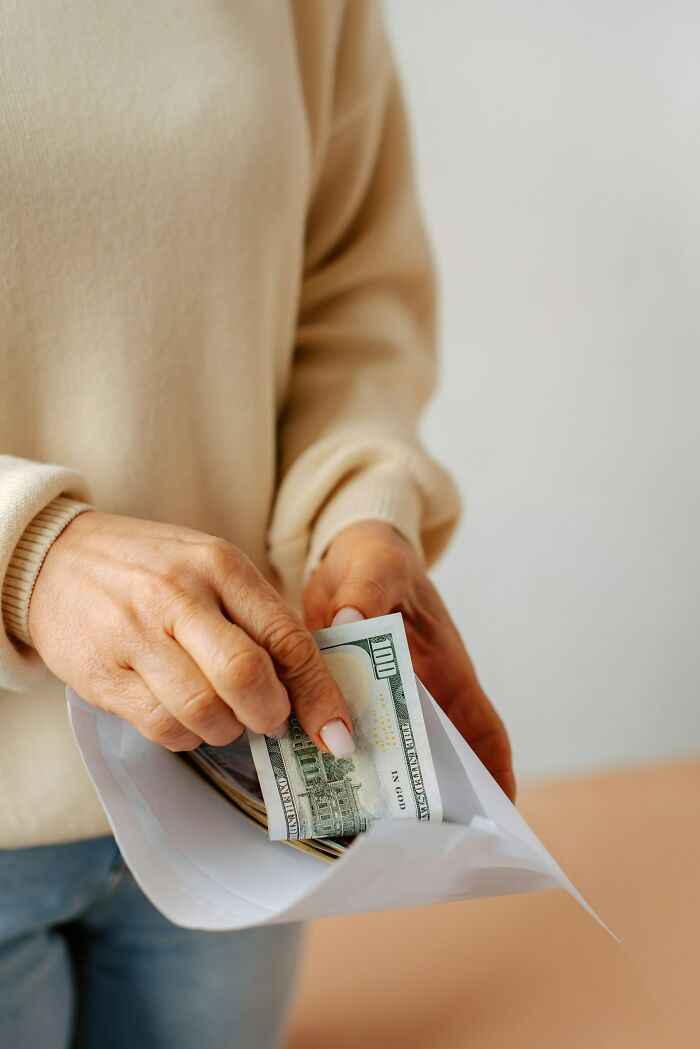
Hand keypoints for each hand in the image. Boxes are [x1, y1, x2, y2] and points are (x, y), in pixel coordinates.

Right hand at [28, 512, 352, 755]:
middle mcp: (179, 596)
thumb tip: (307, 683)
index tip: (337, 731)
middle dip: (271, 715)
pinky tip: (185, 718)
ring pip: (204, 711)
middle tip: (272, 721)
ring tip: (224, 716)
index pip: (284, 637)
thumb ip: (254, 616)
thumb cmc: (149, 567)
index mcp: (219, 565)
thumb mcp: (208, 566)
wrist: (56, 557)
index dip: (319, 693)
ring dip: (227, 729)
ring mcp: (136, 635)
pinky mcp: (102, 674)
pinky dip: (186, 736)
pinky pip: (161, 727)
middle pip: (246, 676)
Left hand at [303, 520, 514, 799]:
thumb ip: (368, 590)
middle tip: (413, 840)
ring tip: (362, 826)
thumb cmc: (376, 558)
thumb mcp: (376, 566)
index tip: (497, 815)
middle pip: (434, 756)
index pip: (481, 729)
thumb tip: (351, 620)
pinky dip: (336, 759)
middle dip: (429, 797)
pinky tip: (314, 784)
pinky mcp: (346, 699)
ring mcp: (381, 700)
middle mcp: (419, 694)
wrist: (342, 554)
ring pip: (388, 754)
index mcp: (445, 669)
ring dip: (379, 784)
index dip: (494, 772)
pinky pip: (346, 736)